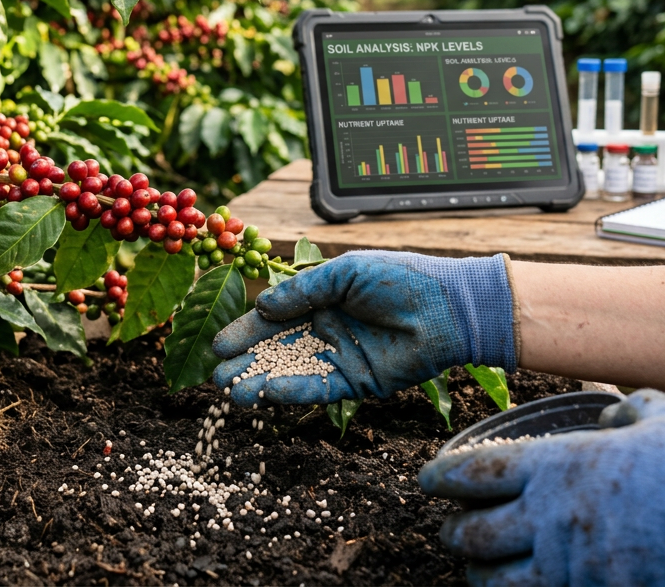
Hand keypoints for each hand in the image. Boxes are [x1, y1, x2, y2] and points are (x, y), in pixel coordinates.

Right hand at [211, 250, 515, 405]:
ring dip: (262, 382)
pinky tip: (269, 392)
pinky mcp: (356, 383)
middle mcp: (325, 329)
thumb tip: (261, 305)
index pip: (272, 317)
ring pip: (291, 373)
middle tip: (216, 377)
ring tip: (232, 392)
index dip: (245, 330)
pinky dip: (293, 392)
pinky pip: (317, 390)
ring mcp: (339, 357)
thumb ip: (302, 289)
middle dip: (245, 362)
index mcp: (320, 299)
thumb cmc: (400, 279)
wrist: (448, 309)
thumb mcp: (344, 273)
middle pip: (275, 349)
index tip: (218, 344)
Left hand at [418, 390, 664, 586]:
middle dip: (455, 533)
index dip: (441, 477)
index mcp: (560, 467)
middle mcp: (553, 521)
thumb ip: (625, 411)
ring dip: (479, 575)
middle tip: (452, 529)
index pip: (474, 473)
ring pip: (497, 584)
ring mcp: (575, 571)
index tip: (428, 480)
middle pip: (475, 535)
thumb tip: (611, 414)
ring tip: (476, 569)